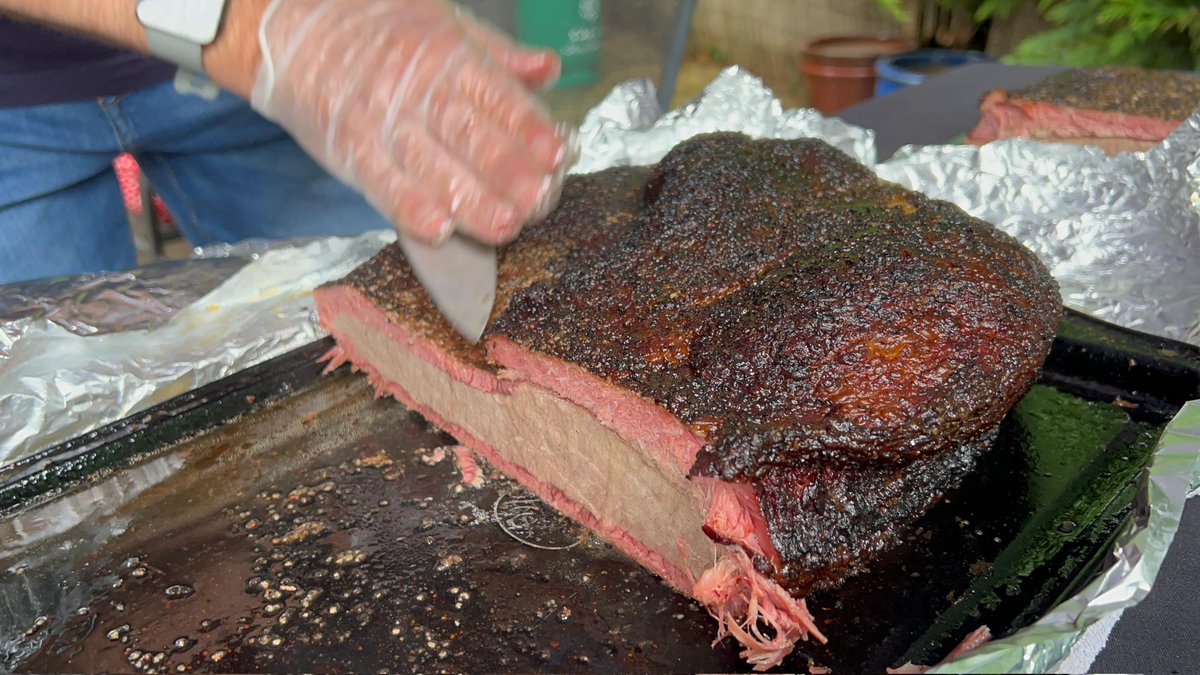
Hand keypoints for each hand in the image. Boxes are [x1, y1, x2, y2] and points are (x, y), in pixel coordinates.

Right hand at [251, 0, 574, 244]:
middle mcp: (416, 88)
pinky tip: (437, 230)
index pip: (496, 96)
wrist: (294, 28)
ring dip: (470, 200)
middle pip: (469, 135)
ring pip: (431, 165)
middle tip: (539, 201)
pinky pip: (381, 181)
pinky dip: (409, 207)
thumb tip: (549, 71)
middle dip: (508, 171)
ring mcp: (380, 120)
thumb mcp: (444, 22)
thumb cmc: (379, 27)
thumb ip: (498, 56)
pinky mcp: (348, 148)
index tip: (559, 154)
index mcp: (447, 56)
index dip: (528, 128)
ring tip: (505, 226)